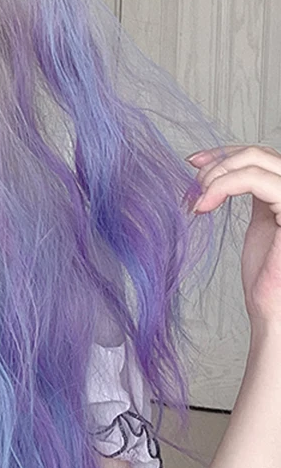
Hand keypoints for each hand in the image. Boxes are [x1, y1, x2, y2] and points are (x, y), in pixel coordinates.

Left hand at [188, 145, 280, 335]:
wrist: (276, 314)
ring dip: (218, 173)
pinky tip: (205, 205)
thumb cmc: (268, 280)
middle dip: (219, 161)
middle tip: (194, 183)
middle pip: (260, 153)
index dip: (226, 153)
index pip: (263, 156)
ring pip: (257, 160)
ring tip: (199, 199)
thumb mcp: (263, 226)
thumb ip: (254, 196)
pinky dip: (223, 185)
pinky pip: (255, 180)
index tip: (194, 162)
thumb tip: (226, 173)